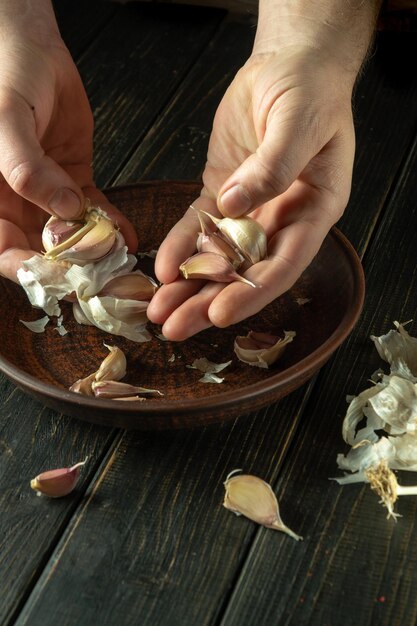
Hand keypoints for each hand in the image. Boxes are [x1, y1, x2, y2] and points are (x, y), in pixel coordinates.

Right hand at [0, 22, 136, 281]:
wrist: (32, 50)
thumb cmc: (5, 79)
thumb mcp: (5, 121)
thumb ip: (25, 168)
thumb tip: (63, 212)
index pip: (3, 249)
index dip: (27, 269)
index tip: (59, 279)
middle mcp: (16, 205)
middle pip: (41, 252)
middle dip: (71, 270)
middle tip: (102, 281)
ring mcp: (47, 196)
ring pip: (71, 237)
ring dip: (96, 253)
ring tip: (120, 265)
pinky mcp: (74, 182)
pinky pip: (94, 212)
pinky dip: (111, 226)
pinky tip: (127, 237)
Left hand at [147, 46, 355, 339]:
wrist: (289, 64)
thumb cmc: (309, 91)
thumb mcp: (299, 123)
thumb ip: (273, 167)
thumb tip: (236, 207)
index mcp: (315, 209)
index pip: (286, 262)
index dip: (253, 292)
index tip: (220, 314)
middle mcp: (284, 218)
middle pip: (246, 271)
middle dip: (210, 302)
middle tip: (175, 329)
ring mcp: (251, 209)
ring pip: (219, 256)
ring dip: (189, 285)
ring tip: (160, 313)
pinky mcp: (224, 192)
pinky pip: (199, 224)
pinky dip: (181, 246)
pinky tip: (162, 268)